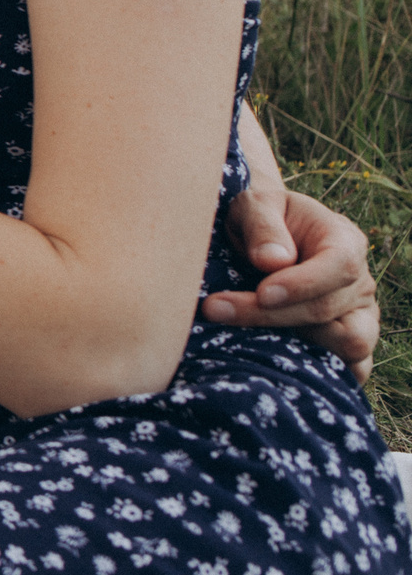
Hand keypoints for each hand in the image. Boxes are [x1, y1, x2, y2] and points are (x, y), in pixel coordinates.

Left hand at [204, 183, 378, 383]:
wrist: (262, 240)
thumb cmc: (258, 218)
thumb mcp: (254, 205)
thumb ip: (262, 225)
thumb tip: (272, 261)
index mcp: (344, 241)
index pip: (339, 267)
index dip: (302, 284)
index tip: (261, 292)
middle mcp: (358, 282)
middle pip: (327, 310)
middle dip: (269, 315)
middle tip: (215, 309)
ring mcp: (359, 315)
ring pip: (350, 344)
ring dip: (297, 344)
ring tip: (245, 334)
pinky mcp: (348, 343)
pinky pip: (354, 368)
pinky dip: (322, 370)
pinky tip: (271, 358)